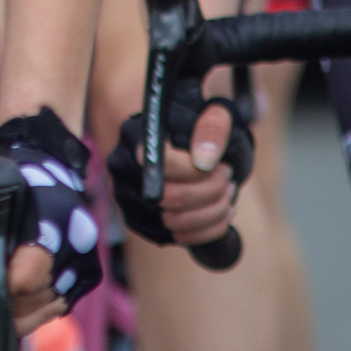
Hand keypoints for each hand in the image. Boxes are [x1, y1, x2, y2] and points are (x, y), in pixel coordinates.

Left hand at [0, 109, 100, 334]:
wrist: (45, 158)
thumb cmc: (5, 165)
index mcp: (53, 220)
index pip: (23, 280)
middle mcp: (76, 249)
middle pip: (26, 302)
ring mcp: (83, 268)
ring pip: (36, 313)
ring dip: (3, 303)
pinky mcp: (82, 281)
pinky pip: (47, 311)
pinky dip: (22, 307)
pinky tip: (2, 281)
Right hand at [108, 91, 252, 247]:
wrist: (181, 139)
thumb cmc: (197, 123)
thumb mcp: (212, 111)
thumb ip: (212, 127)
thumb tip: (205, 160)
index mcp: (133, 134)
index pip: (162, 165)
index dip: (198, 171)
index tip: (222, 165)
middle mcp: (122, 168)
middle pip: (172, 198)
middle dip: (212, 192)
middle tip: (229, 179)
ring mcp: (128, 199)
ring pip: (178, 223)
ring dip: (214, 212)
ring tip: (227, 194)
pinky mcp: (142, 223)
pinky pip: (181, 238)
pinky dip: (209, 229)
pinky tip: (220, 210)